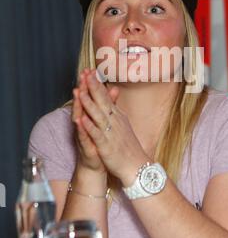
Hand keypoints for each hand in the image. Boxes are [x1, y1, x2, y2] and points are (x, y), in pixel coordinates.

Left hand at [75, 68, 148, 184]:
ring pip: (98, 115)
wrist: (137, 166)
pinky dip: (90, 126)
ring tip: (81, 91)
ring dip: (89, 102)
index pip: (106, 96)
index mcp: (117, 116)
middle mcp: (114, 121)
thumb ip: (116, 108)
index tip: (91, 71)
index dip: (97, 83)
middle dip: (93, 86)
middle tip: (85, 72)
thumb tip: (113, 95)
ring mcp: (111, 133)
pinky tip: (82, 119)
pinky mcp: (107, 146)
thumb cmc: (128, 146)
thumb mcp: (123, 123)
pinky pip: (97, 134)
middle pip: (102, 101)